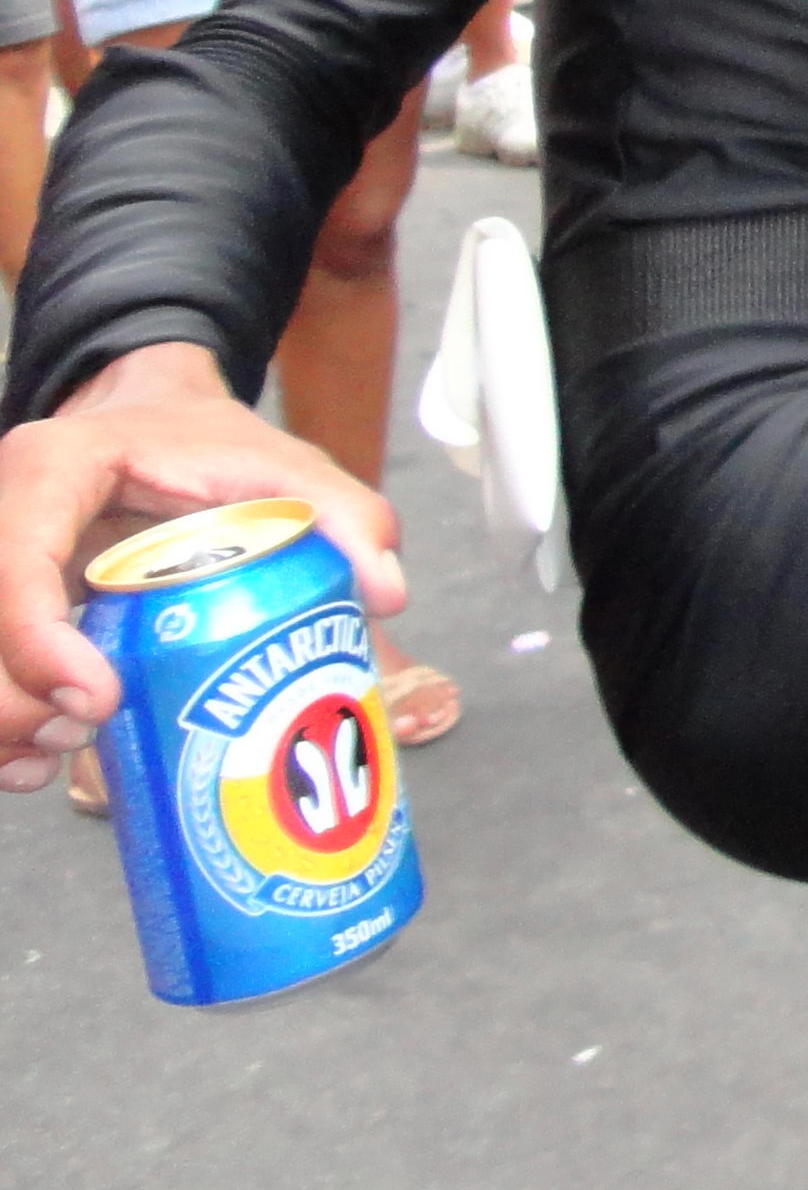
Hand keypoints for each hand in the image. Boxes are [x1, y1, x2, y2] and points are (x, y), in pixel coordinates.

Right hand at [0, 344, 403, 786]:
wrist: (158, 424)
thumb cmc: (210, 446)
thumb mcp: (286, 464)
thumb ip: (347, 513)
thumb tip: (386, 594)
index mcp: (55, 469)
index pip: (18, 563)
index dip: (39, 644)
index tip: (101, 702)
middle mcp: (2, 515)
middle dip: (15, 698)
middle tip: (84, 735)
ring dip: (1, 722)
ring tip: (55, 759)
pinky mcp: (3, 602)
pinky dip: (0, 725)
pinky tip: (31, 766)